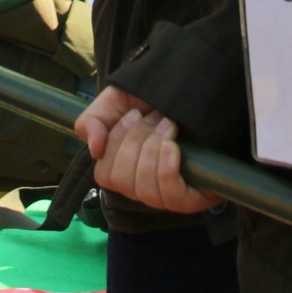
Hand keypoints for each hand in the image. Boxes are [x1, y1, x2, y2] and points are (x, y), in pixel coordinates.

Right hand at [76, 87, 215, 213]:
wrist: (198, 93)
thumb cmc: (156, 102)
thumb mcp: (116, 101)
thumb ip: (93, 120)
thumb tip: (94, 149)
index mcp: (124, 170)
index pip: (104, 174)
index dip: (115, 144)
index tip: (134, 114)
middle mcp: (143, 188)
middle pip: (123, 182)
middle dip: (137, 141)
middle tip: (157, 116)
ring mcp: (167, 197)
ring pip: (146, 190)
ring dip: (154, 149)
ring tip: (170, 125)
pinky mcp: (193, 199)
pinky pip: (171, 197)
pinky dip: (167, 169)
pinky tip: (173, 147)